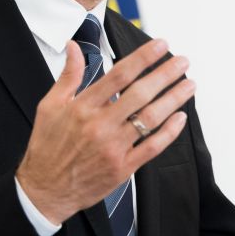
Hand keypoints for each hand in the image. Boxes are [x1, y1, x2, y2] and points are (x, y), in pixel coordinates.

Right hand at [17, 38, 195, 225]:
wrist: (46, 189)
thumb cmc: (48, 147)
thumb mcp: (50, 106)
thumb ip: (68, 75)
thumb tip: (74, 48)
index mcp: (83, 107)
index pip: (119, 75)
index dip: (143, 58)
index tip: (160, 46)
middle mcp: (100, 125)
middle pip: (140, 94)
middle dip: (165, 75)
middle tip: (182, 62)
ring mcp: (114, 147)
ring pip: (151, 118)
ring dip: (173, 99)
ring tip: (189, 85)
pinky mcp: (123, 167)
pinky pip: (152, 147)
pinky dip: (169, 132)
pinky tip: (180, 118)